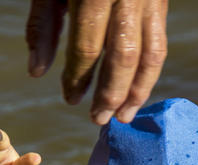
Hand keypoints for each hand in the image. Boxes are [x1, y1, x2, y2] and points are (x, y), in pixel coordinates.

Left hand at [26, 0, 167, 123]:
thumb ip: (44, 25)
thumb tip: (36, 72)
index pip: (88, 46)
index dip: (78, 77)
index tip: (70, 98)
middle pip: (123, 57)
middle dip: (110, 93)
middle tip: (97, 120)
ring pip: (150, 55)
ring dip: (137, 92)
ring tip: (123, 117)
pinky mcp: (161, 1)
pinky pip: (159, 45)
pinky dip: (149, 74)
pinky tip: (136, 94)